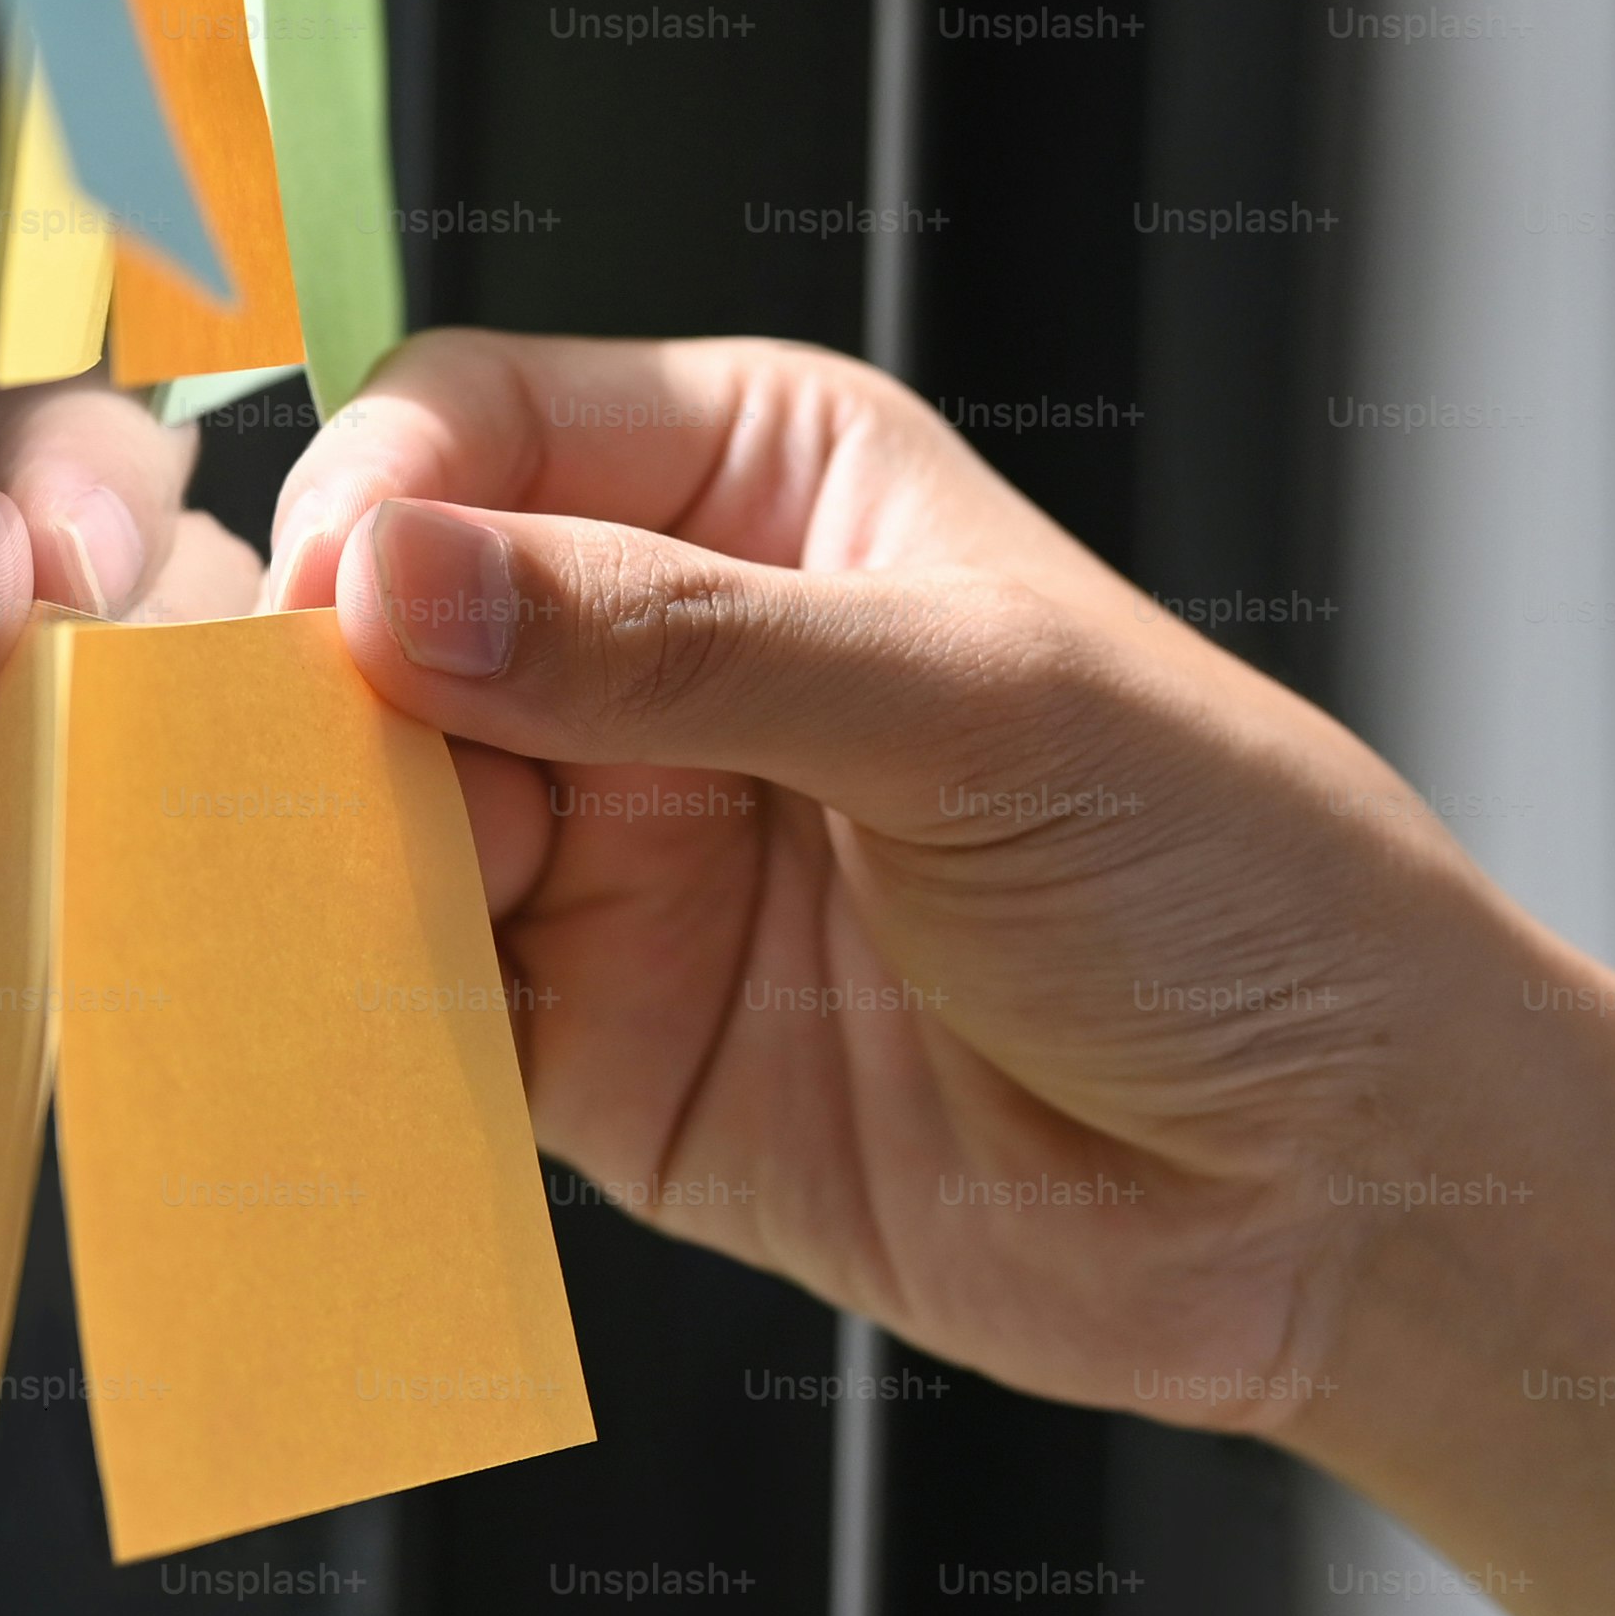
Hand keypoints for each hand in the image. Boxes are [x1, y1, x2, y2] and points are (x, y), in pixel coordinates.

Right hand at [263, 329, 1532, 1433]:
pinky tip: (341, 1034)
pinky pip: (411, 1011)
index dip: (380, 499)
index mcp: (757, 488)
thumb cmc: (1239, 886)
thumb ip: (671, 647)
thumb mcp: (972, 711)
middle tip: (273, 774)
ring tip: (307, 915)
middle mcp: (655, 655)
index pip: (476, 424)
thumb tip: (399, 579)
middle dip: (304, 690)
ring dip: (313, 862)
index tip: (335, 604)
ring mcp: (617, 853)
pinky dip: (350, 1023)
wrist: (1341, 1191)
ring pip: (366, 818)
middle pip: (376, 623)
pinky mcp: (592, 1046)